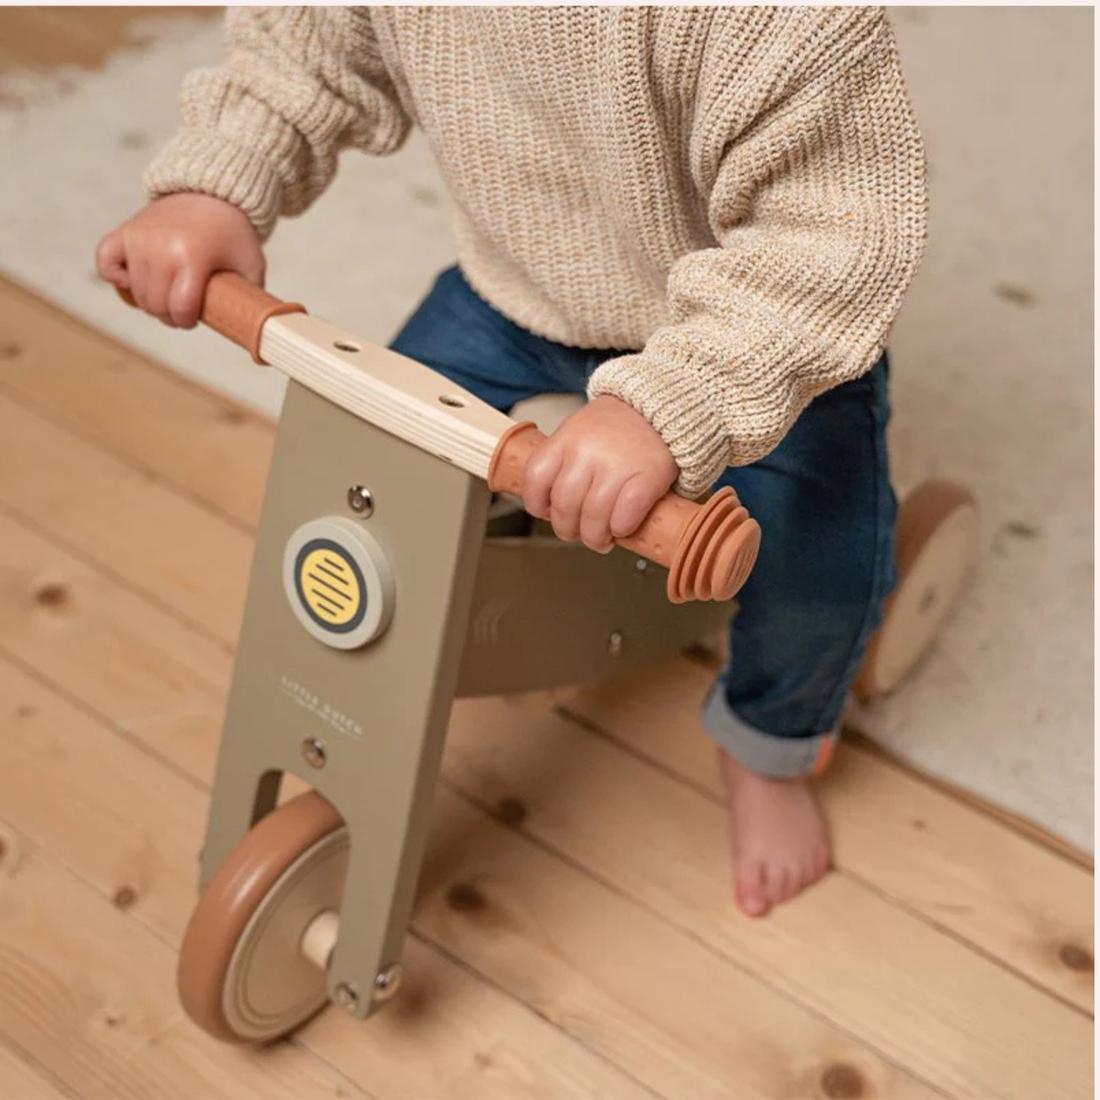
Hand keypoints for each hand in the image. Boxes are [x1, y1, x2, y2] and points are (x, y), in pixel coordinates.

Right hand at [95, 193, 264, 327]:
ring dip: (151, 301)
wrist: (212, 194)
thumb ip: (251, 299)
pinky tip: (133, 280)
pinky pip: (105, 261)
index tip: (195, 317)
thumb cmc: (232, 235)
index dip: (187, 321)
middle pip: (156, 305)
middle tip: (183, 308)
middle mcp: (161, 247)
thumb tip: (254, 332)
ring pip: (135, 292)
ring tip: (169, 293)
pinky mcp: (125, 231)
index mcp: (193, 257)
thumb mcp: (252, 265)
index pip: (180, 308)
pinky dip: (115, 276)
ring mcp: (140, 238)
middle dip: (170, 315)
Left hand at [523, 395, 677, 551]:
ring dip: (595, 537)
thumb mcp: (579, 432)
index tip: (546, 513)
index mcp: (567, 438)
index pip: (535, 477)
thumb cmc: (617, 428)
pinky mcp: (647, 477)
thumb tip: (551, 508)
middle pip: (564, 505)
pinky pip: (625, 517)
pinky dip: (620, 529)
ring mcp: (617, 464)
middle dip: (567, 530)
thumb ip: (562, 463)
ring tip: (601, 538)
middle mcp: (588, 451)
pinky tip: (621, 527)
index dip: (536, 503)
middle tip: (577, 533)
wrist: (661, 408)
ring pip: (593, 517)